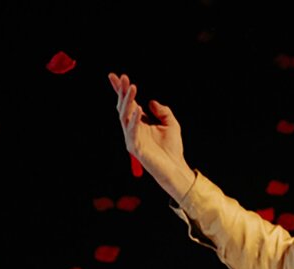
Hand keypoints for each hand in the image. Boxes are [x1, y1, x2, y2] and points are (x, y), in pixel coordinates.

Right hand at [108, 72, 195, 199]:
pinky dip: (134, 120)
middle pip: (124, 107)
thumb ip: (162, 111)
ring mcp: (132, 137)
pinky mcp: (135, 147)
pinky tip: (138, 110)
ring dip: (128, 101)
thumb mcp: (171, 123)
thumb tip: (150, 102)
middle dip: (123, 92)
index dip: (122, 90)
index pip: (129, 103)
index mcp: (140, 122)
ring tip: (132, 88)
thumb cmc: (172, 148)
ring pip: (125, 116)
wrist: (175, 167)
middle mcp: (133, 128)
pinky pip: (132, 132)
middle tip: (123, 78)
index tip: (118, 76)